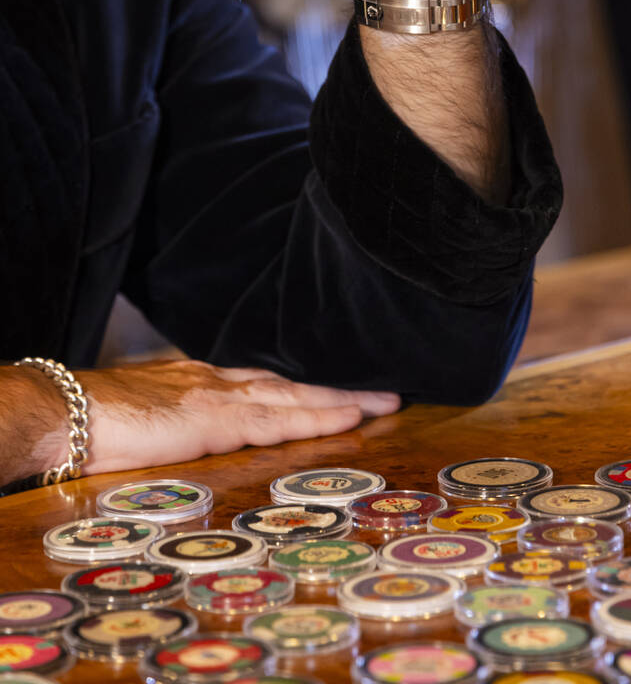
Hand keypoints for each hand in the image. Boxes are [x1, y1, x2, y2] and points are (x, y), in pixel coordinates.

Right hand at [76, 360, 399, 474]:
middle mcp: (216, 380)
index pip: (264, 383)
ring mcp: (219, 396)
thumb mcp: (148, 414)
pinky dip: (317, 418)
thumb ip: (178, 419)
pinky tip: (348, 420)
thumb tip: (191, 432)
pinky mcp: (216, 418)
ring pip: (295, 396)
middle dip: (336, 389)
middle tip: (382, 393)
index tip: (336, 391)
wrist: (65, 410)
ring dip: (341, 399)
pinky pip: (279, 418)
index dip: (302, 388)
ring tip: (382, 402)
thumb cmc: (93, 419)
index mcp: (199, 381)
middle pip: (290, 384)